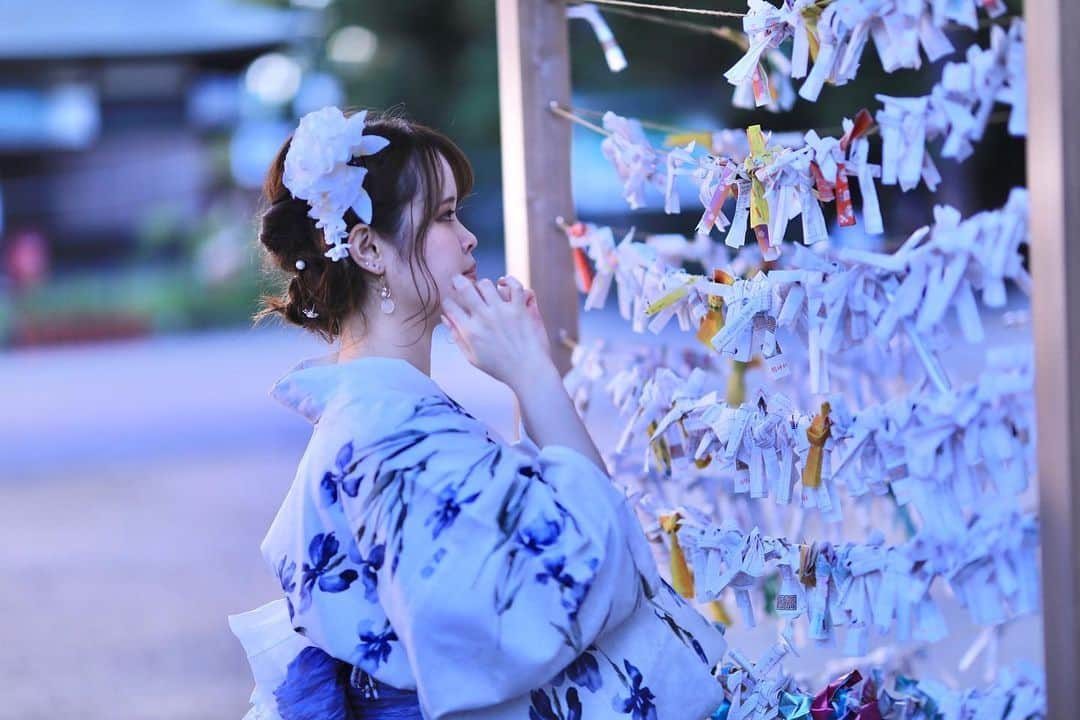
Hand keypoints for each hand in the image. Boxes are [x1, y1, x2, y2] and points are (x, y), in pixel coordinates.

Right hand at [441, 274, 553, 388]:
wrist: (527, 371)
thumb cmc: (499, 367)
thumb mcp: (472, 357)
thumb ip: (457, 336)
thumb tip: (445, 317)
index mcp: (470, 331)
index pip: (450, 305)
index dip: (447, 300)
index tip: (452, 301)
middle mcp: (483, 318)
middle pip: (464, 287)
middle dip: (458, 281)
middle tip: (460, 282)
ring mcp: (502, 312)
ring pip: (486, 284)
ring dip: (483, 284)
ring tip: (485, 291)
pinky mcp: (519, 310)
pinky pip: (514, 286)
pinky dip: (509, 280)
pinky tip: (504, 283)